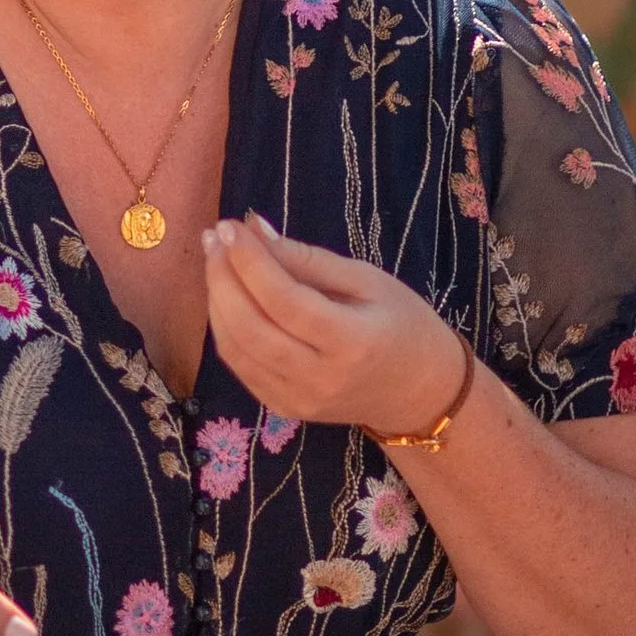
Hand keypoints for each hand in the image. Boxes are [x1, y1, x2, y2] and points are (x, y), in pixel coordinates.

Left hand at [202, 213, 466, 439]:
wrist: (420, 393)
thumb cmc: (402, 325)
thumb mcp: (368, 281)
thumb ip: (308, 259)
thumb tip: (253, 229)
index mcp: (351, 343)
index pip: (284, 300)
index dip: (250, 261)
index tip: (230, 226)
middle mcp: (320, 378)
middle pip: (250, 327)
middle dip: (222, 277)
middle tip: (215, 237)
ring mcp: (298, 399)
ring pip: (235, 349)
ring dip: (216, 300)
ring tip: (216, 259)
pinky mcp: (283, 409)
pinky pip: (240, 366)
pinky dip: (225, 327)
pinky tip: (226, 295)